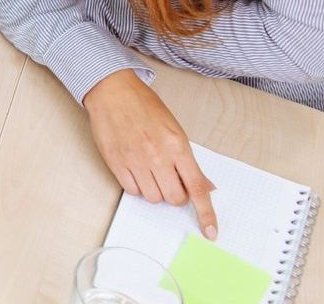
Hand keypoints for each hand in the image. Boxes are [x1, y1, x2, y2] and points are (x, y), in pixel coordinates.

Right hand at [83, 70, 217, 239]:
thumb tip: (204, 186)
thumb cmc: (144, 106)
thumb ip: (188, 160)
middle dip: (175, 194)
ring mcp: (135, 160)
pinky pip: (132, 190)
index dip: (206, 214)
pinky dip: (137, 186)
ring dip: (155, 190)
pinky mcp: (116, 162)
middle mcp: (157, 156)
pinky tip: (136, 169)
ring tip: (150, 170)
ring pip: (153, 197)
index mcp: (177, 146)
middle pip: (174, 198)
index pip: (197, 188)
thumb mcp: (174, 129)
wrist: (112, 91)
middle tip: (170, 179)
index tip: (211, 232)